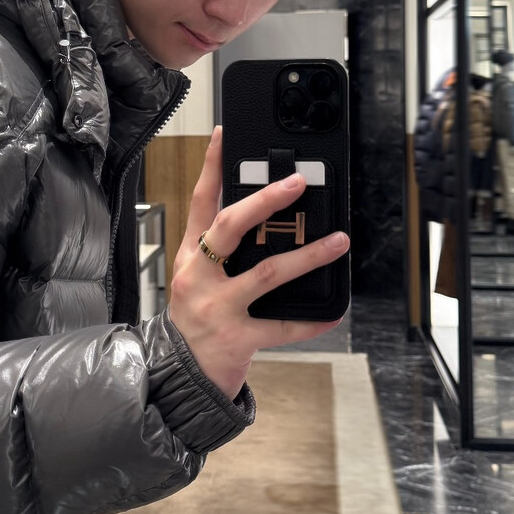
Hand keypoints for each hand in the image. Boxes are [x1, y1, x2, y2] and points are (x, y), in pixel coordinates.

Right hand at [167, 126, 349, 401]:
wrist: (176, 379)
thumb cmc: (193, 324)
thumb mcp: (196, 282)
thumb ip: (222, 255)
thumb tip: (268, 224)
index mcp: (189, 258)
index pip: (200, 203)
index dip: (212, 167)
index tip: (224, 134)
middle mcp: (198, 277)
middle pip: (229, 227)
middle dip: (265, 201)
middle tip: (297, 183)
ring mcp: (216, 308)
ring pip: (265, 273)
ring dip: (307, 256)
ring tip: (338, 242)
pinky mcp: (236, 338)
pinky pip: (281, 326)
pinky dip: (311, 320)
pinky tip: (333, 311)